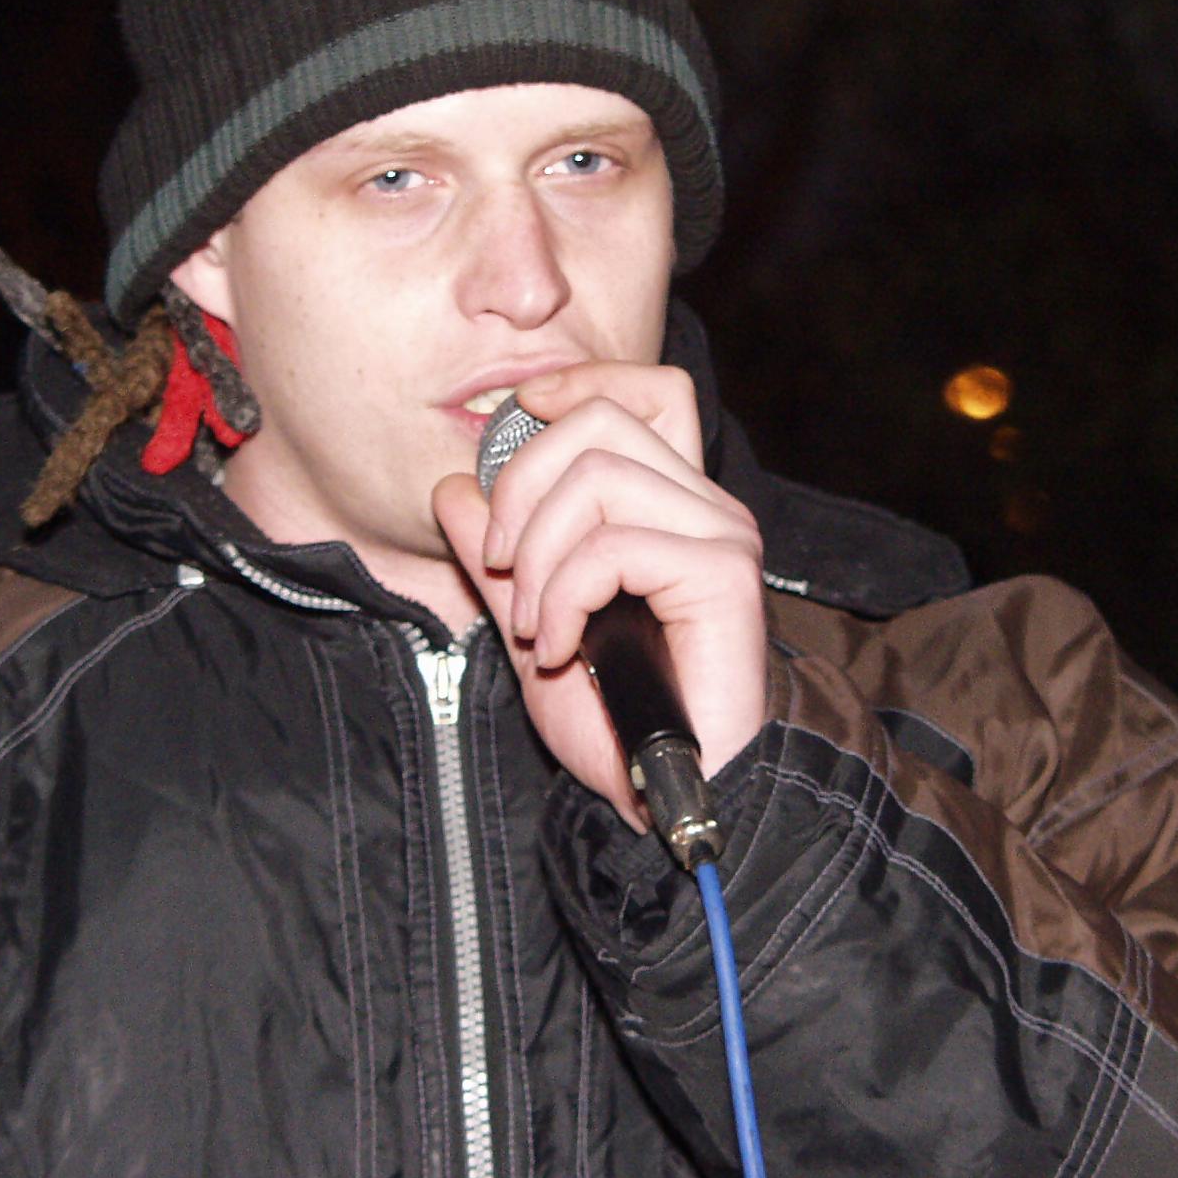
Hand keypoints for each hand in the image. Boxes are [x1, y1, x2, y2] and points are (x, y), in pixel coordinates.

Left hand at [432, 362, 767, 828]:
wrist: (671, 796)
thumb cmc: (619, 721)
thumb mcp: (535, 623)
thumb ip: (499, 559)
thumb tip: (454, 488)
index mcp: (674, 505)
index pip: (649, 390)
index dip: (581, 382)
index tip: (520, 411)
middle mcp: (708, 508)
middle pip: (604, 420)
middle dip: (523, 484)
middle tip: (501, 564)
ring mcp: (722, 535)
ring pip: (600, 475)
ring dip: (539, 554)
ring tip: (537, 625)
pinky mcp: (723, 573)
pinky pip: (613, 545)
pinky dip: (565, 594)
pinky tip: (564, 646)